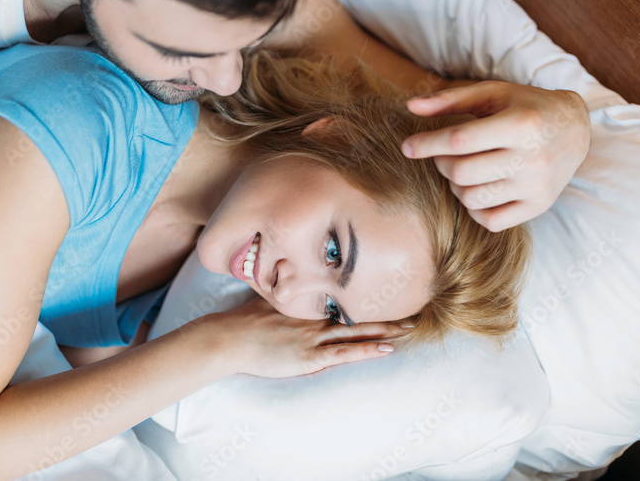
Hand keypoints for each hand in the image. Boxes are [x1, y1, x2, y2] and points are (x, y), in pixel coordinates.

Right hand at [204, 297, 405, 378]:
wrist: (226, 339)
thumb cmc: (242, 321)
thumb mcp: (268, 300)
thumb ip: (285, 294)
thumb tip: (290, 281)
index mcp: (306, 305)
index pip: (344, 298)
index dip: (368, 296)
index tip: (390, 291)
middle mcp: (314, 318)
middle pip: (357, 313)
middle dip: (385, 312)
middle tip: (413, 307)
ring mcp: (313, 338)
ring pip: (356, 331)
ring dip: (384, 331)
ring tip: (409, 328)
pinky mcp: (308, 357)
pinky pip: (343, 353)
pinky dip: (365, 350)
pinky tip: (385, 349)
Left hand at [401, 81, 589, 231]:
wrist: (575, 128)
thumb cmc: (525, 107)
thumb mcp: (492, 93)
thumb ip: (450, 99)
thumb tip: (410, 108)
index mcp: (521, 123)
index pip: (460, 140)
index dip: (427, 144)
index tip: (407, 146)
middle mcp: (532, 157)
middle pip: (461, 172)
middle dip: (442, 163)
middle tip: (444, 154)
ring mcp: (536, 186)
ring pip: (471, 199)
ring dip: (455, 185)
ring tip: (462, 169)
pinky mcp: (539, 206)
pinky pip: (490, 220)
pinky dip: (474, 208)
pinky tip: (477, 188)